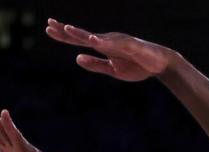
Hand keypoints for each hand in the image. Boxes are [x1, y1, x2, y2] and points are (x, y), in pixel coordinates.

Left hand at [45, 20, 175, 81]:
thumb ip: (95, 64)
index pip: (80, 40)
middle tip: (49, 24)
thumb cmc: (136, 66)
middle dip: (66, 30)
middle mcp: (108, 41)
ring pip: (96, 37)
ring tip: (67, 29)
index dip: (65, 35)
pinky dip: (104, 41)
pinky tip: (93, 40)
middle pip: (83, 35)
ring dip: (82, 33)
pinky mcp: (130, 45)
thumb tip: (77, 58)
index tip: (49, 29)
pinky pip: (115, 43)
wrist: (159, 65)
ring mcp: (118, 42)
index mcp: (103, 47)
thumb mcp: (112, 70)